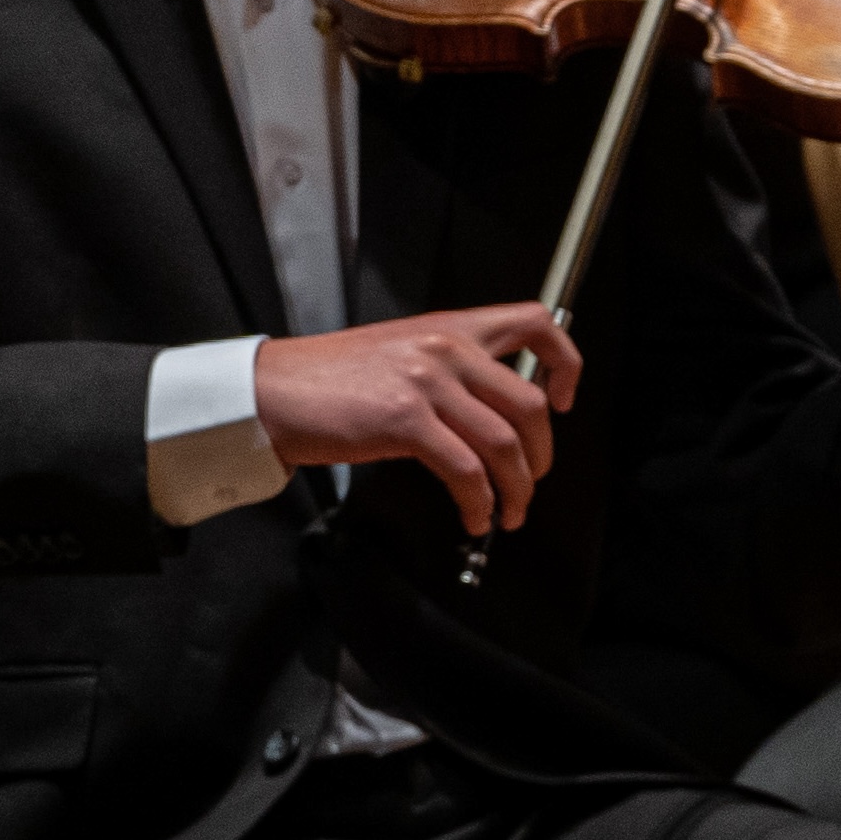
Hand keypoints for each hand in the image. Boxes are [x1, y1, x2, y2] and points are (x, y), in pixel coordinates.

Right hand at [255, 303, 580, 537]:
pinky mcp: (404, 421)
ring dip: (516, 488)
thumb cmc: (331, 379)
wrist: (274, 389)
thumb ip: (451, 368)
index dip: (565, 362)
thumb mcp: (402, 352)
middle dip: (541, 454)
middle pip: (529, 403)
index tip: (566, 398)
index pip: (534, 323)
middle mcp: (446, 348)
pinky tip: (473, 516)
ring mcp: (426, 383)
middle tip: (531, 481)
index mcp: (451, 328)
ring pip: (504, 442)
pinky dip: (479, 502)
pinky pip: (465, 470)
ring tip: (508, 512)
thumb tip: (493, 411)